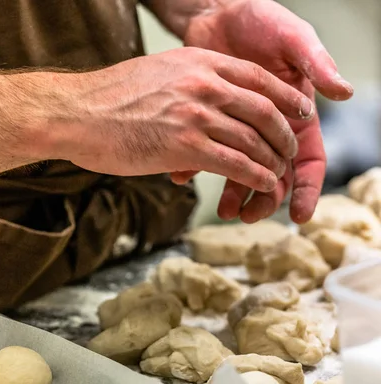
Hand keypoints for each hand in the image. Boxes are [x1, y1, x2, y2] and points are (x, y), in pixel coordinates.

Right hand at [61, 48, 314, 192]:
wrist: (76, 113)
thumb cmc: (110, 99)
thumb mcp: (158, 75)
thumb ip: (189, 85)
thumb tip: (206, 103)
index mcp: (200, 63)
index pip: (258, 78)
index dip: (285, 98)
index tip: (299, 112)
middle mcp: (204, 84)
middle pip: (264, 110)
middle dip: (284, 134)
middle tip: (289, 150)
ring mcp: (196, 114)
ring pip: (254, 140)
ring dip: (272, 160)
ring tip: (277, 174)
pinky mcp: (185, 146)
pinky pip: (236, 163)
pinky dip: (255, 175)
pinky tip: (263, 183)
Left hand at [182, 0, 353, 222]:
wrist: (216, 12)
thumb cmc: (260, 21)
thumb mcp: (292, 38)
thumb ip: (315, 64)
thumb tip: (344, 91)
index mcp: (296, 116)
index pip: (309, 162)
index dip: (307, 190)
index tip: (301, 216)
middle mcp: (269, 130)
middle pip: (275, 178)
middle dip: (266, 200)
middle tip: (252, 216)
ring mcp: (238, 131)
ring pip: (241, 173)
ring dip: (235, 194)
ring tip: (226, 210)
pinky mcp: (210, 125)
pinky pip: (205, 154)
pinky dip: (196, 169)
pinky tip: (186, 177)